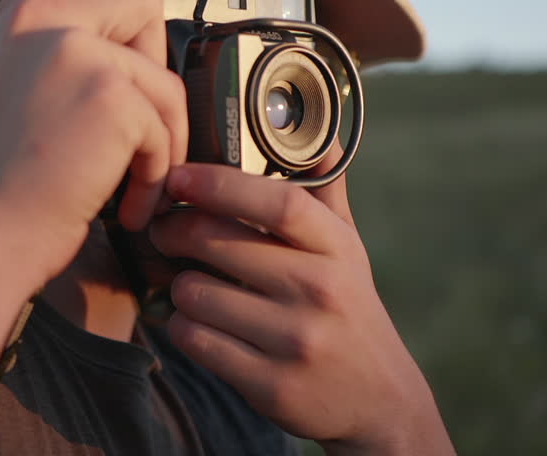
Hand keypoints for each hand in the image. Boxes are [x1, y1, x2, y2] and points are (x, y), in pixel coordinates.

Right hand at [0, 0, 187, 286]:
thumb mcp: (13, 82)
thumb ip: (61, 44)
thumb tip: (135, 36)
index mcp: (16, 12)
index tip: (138, 27)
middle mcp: (41, 18)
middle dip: (155, 61)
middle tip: (132, 117)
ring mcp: (76, 51)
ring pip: (164, 75)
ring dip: (163, 136)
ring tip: (132, 179)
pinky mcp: (109, 94)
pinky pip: (166, 125)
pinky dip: (156, 173)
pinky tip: (125, 202)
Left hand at [149, 151, 454, 455]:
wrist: (382, 402)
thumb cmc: (350, 311)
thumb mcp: (348, 253)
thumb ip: (326, 198)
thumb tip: (319, 144)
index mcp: (337, 249)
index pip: (276, 202)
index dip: (219, 183)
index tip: (180, 176)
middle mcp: (320, 290)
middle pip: (218, 242)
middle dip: (176, 231)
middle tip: (164, 230)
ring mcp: (296, 340)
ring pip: (195, 293)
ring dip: (180, 288)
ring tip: (192, 287)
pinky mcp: (271, 384)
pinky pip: (196, 340)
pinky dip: (184, 328)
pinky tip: (199, 324)